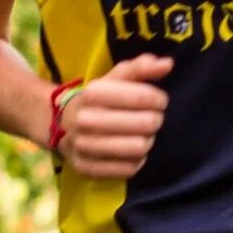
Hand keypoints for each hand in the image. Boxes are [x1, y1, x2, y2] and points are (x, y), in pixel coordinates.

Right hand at [58, 54, 171, 177]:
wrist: (64, 124)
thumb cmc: (100, 99)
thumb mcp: (116, 78)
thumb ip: (142, 68)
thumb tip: (168, 63)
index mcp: (92, 93)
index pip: (144, 97)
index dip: (159, 99)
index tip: (159, 101)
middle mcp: (84, 119)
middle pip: (146, 123)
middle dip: (155, 120)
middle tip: (151, 119)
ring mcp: (82, 146)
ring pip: (139, 147)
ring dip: (147, 141)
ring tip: (142, 135)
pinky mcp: (86, 168)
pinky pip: (129, 169)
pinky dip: (137, 160)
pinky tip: (133, 152)